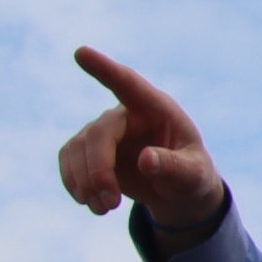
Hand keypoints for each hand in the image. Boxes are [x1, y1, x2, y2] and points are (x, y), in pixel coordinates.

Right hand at [63, 48, 226, 234]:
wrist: (177, 189)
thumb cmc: (191, 174)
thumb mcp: (194, 175)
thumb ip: (174, 167)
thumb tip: (145, 160)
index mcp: (156, 109)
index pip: (128, 83)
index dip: (104, 69)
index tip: (81, 52)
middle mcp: (125, 114)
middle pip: (98, 134)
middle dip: (99, 171)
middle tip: (110, 205)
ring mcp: (104, 131)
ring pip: (77, 150)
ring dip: (85, 183)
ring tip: (104, 209)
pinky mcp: (88, 150)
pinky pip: (68, 160)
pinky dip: (74, 183)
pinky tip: (90, 202)